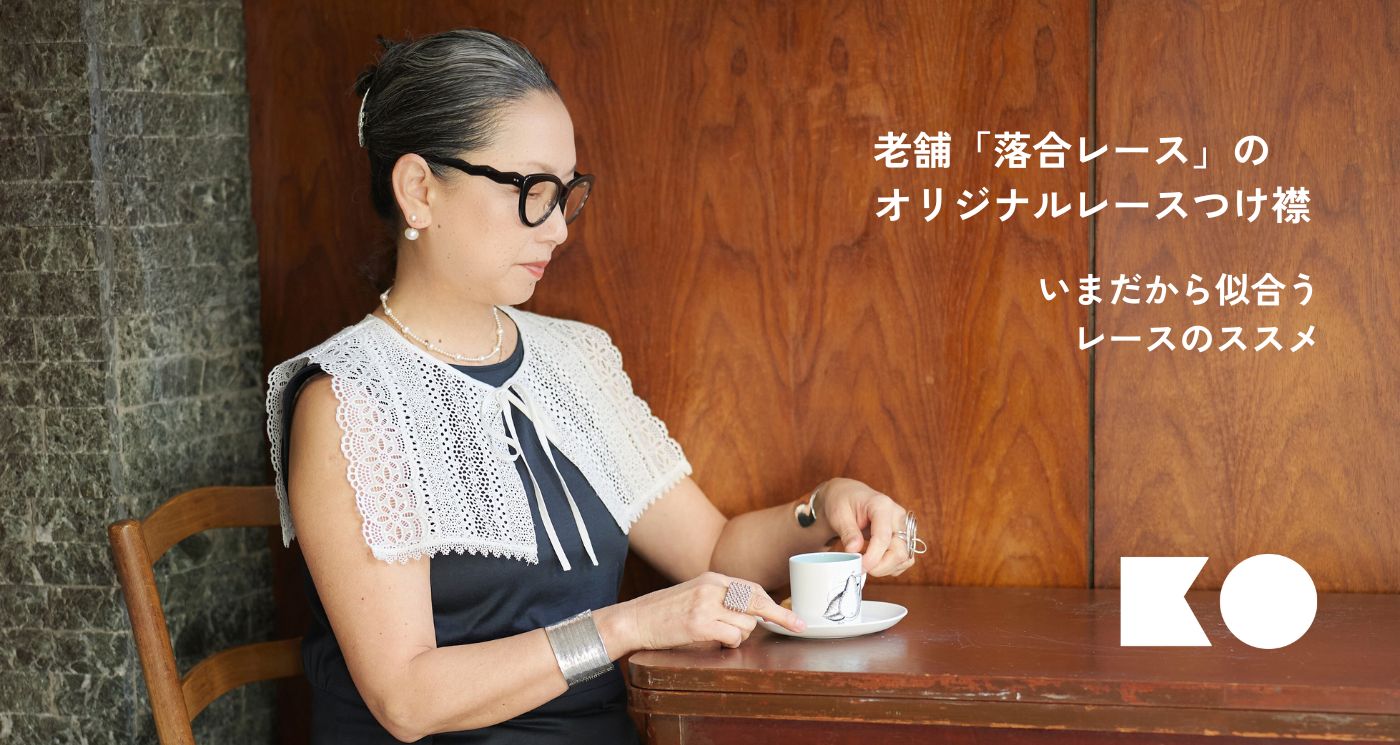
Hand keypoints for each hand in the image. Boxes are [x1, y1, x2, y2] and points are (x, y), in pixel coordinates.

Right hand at [619, 572, 806, 650]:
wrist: (634, 620)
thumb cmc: (663, 612)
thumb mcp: (694, 594)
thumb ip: (720, 598)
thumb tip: (751, 612)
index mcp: (712, 578)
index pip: (753, 589)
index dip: (775, 604)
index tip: (794, 617)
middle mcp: (712, 587)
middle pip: (758, 602)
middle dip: (781, 616)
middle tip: (798, 626)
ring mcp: (706, 605)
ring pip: (747, 624)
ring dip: (740, 635)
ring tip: (719, 636)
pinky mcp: (700, 624)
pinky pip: (733, 637)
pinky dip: (729, 644)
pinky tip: (714, 642)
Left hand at [819, 477, 920, 576]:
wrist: (848, 496)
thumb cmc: (843, 501)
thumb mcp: (839, 513)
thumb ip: (848, 532)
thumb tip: (854, 550)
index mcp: (882, 505)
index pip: (884, 537)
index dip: (873, 557)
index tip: (860, 566)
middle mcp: (897, 516)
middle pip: (900, 551)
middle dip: (881, 566)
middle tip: (861, 567)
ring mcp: (903, 527)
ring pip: (905, 558)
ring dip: (886, 568)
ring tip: (866, 563)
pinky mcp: (903, 538)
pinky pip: (904, 560)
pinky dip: (890, 567)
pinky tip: (875, 561)